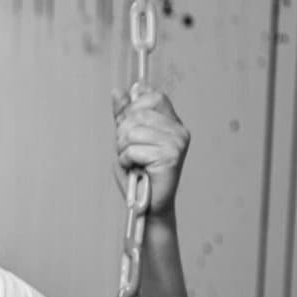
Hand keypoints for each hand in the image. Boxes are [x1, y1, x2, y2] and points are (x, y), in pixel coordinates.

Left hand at [110, 83, 190, 216]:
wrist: (148, 204)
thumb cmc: (138, 173)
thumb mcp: (127, 139)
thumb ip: (124, 115)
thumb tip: (118, 92)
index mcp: (172, 123)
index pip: (153, 97)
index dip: (133, 108)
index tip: (128, 125)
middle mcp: (179, 130)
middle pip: (137, 113)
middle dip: (123, 133)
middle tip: (130, 151)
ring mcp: (176, 143)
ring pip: (132, 132)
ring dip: (123, 150)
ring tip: (133, 162)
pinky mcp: (170, 157)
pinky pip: (132, 150)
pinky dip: (126, 161)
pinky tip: (136, 169)